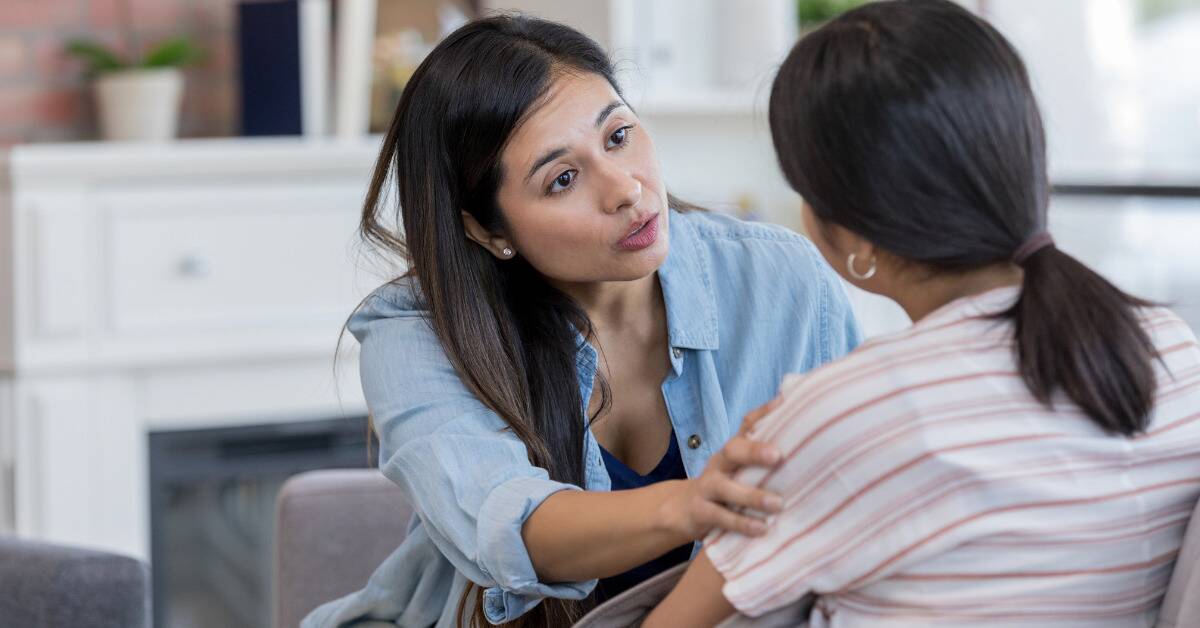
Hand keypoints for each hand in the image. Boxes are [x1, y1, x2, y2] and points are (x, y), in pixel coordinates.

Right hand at [659, 397, 784, 539]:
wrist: (680, 509)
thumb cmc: (722, 485)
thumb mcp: (738, 467)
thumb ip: (760, 453)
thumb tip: (791, 419)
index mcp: (732, 451)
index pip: (746, 425)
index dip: (763, 413)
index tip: (783, 403)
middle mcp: (719, 464)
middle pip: (733, 451)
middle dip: (754, 451)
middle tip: (778, 455)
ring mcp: (707, 487)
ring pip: (726, 488)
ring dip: (752, 496)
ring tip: (777, 504)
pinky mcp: (701, 512)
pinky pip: (721, 517)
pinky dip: (741, 523)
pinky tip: (761, 529)